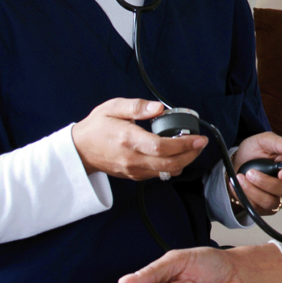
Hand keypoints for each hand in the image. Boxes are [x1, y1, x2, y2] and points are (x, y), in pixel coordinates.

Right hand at [72, 99, 207, 179]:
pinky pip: (159, 174)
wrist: (80, 150)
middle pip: (170, 164)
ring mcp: (134, 170)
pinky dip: (172, 166)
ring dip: (184, 161)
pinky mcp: (135, 176)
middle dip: (191, 155)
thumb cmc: (96, 127)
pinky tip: (176, 154)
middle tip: (201, 143)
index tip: (198, 138)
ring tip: (192, 147)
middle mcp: (133, 158)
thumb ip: (137, 107)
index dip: (184, 144)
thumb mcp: (113, 108)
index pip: (162, 147)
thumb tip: (158, 108)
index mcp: (129, 140)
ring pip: (167, 172)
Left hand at [229, 132, 281, 214]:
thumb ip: (278, 143)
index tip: (281, 172)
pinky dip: (247, 196)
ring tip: (243, 177)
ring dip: (254, 190)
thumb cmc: (254, 151)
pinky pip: (259, 208)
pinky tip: (241, 185)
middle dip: (266, 182)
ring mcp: (279, 198)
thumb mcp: (263, 141)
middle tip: (251, 172)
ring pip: (272, 202)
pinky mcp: (266, 208)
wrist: (237, 163)